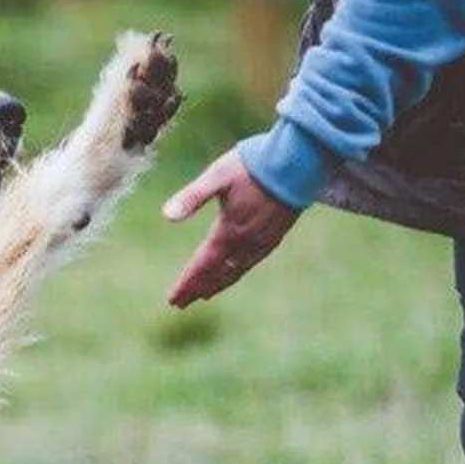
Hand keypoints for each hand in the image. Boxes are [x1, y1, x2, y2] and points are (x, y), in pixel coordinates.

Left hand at [162, 150, 300, 307]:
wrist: (298, 160)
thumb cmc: (253, 165)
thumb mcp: (216, 176)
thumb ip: (192, 197)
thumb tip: (166, 216)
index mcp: (228, 231)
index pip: (203, 264)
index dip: (187, 283)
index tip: (173, 299)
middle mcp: (246, 242)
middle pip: (217, 273)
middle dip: (198, 288)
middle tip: (181, 304)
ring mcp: (263, 240)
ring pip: (236, 271)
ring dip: (218, 284)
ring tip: (204, 295)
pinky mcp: (276, 235)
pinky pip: (253, 262)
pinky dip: (238, 272)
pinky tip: (235, 272)